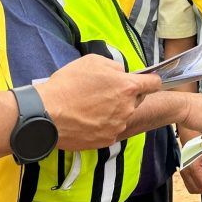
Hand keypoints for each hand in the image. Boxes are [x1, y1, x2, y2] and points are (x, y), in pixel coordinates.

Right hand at [35, 54, 161, 150]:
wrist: (47, 114)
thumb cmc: (68, 84)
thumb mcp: (93, 61)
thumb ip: (115, 67)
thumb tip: (122, 73)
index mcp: (127, 86)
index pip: (154, 83)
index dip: (151, 81)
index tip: (147, 81)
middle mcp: (127, 108)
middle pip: (136, 100)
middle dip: (126, 95)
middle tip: (104, 93)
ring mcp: (118, 126)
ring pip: (123, 115)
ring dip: (113, 111)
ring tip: (90, 106)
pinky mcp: (107, 140)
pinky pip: (111, 129)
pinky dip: (102, 125)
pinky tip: (87, 119)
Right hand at [179, 150, 201, 193]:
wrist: (190, 141)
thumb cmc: (201, 147)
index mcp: (193, 168)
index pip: (201, 184)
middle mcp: (185, 172)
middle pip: (195, 189)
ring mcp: (183, 173)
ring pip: (191, 189)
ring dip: (200, 190)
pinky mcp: (182, 173)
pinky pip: (188, 185)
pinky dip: (196, 187)